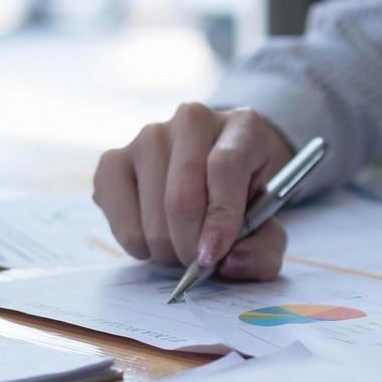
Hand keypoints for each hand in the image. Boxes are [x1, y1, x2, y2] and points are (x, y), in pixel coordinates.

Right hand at [93, 104, 295, 276]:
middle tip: (200, 261)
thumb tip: (231, 262)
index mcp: (242, 127)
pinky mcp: (113, 160)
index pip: (225, 166)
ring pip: (153, 217)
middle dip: (191, 245)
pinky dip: (140, 247)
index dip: (220, 218)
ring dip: (169, 250)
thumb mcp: (267, 223)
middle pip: (183, 197)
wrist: (210, 176)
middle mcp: (192, 119)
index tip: (213, 255)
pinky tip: (155, 235)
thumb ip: (265, 249)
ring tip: (182, 244)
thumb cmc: (240, 199)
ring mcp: (148, 136)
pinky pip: (122, 223)